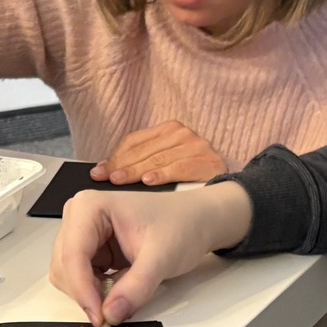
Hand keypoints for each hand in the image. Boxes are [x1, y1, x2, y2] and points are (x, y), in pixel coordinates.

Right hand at [50, 182, 254, 326]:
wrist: (196, 221)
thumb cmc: (182, 225)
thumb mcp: (162, 257)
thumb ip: (136, 287)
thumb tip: (111, 314)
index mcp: (90, 207)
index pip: (72, 255)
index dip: (83, 290)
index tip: (100, 318)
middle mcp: (78, 217)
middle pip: (64, 267)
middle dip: (86, 294)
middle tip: (111, 316)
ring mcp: (82, 234)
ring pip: (67, 276)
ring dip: (89, 295)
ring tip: (121, 297)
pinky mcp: (90, 251)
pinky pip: (80, 280)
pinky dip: (94, 293)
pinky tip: (117, 291)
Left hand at [93, 120, 226, 184]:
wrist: (228, 195)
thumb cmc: (189, 182)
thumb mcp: (163, 167)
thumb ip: (140, 165)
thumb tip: (107, 173)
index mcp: (168, 130)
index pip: (135, 141)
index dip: (115, 156)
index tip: (98, 172)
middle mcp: (182, 134)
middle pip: (144, 150)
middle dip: (121, 166)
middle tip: (104, 178)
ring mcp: (197, 146)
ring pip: (158, 159)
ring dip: (136, 171)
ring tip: (118, 181)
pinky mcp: (208, 162)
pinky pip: (179, 168)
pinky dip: (162, 175)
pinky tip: (148, 182)